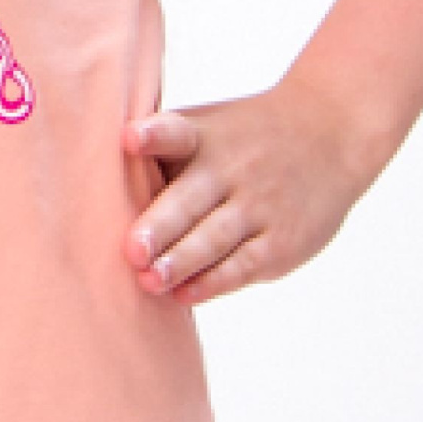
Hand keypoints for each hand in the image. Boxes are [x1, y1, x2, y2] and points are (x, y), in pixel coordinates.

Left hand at [122, 76, 381, 305]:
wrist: (332, 132)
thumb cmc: (243, 137)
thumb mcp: (206, 126)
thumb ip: (159, 152)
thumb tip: (90, 187)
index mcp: (203, 138)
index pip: (176, 133)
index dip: (153, 135)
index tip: (131, 138)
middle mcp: (231, 170)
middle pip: (190, 199)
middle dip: (160, 226)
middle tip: (132, 250)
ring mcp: (258, 206)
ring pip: (215, 238)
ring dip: (183, 261)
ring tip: (151, 279)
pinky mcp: (280, 241)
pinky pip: (243, 265)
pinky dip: (215, 281)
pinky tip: (186, 294)